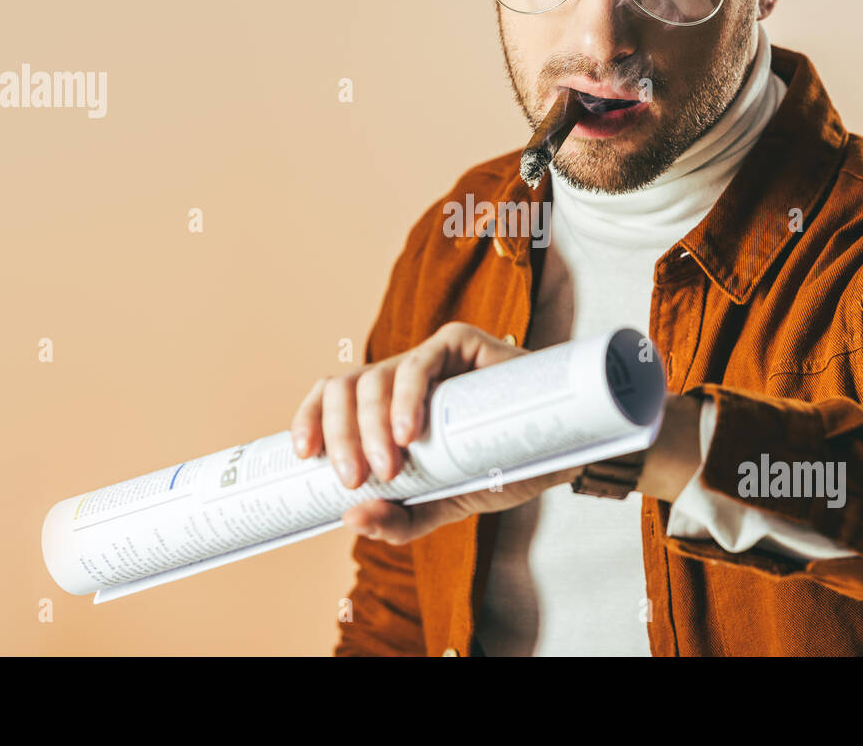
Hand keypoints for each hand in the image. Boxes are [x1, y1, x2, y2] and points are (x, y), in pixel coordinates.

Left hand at [291, 322, 569, 541]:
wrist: (557, 454)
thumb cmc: (494, 468)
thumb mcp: (440, 503)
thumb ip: (398, 518)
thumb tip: (351, 519)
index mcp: (384, 406)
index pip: (330, 398)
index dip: (309, 419)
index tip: (305, 456)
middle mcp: (400, 377)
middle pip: (344, 389)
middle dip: (340, 437)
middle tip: (356, 480)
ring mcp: (428, 357)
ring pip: (374, 377)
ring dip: (370, 426)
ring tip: (389, 467)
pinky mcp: (459, 343)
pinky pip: (420, 362)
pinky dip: (406, 397)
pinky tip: (409, 432)